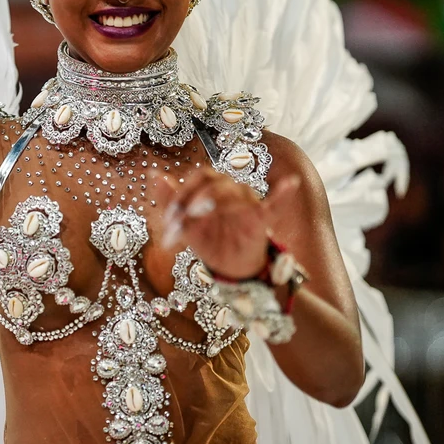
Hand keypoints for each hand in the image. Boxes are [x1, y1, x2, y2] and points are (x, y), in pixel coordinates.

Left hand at [153, 167, 299, 279]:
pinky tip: (291, 183)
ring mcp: (248, 203)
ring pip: (234, 192)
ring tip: (193, 221)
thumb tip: (153, 174)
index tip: (169, 219)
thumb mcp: (185, 225)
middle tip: (179, 220)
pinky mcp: (262, 219)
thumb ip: (170, 201)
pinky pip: (275, 205)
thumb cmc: (210, 242)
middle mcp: (231, 191)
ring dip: (211, 205)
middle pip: (214, 181)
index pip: (198, 176)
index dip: (182, 193)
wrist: (231, 270)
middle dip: (191, 200)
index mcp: (213, 189)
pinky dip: (282, 194)